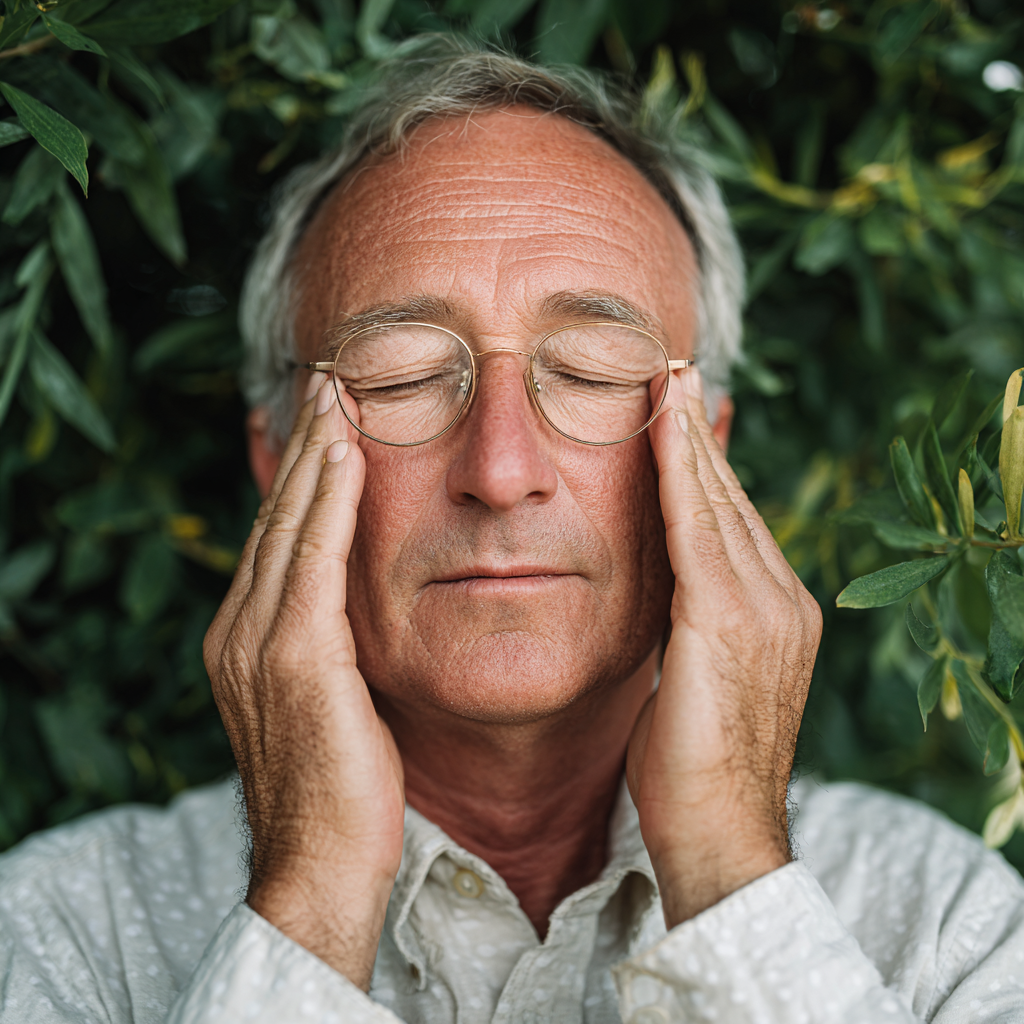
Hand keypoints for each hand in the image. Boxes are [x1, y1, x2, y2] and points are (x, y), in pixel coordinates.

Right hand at [203, 377, 404, 988]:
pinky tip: (345, 454)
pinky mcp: (294, 659)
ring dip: (314, 455)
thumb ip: (330, 644)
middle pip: (276, 517)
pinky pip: (313, 559)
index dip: (299, 476)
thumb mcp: (332, 700)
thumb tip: (357, 607)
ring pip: (289, 525)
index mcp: (247, 640)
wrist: (322, 866)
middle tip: (329, 383)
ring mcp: (258, 643)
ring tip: (337, 396)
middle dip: (303, 447)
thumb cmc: (342, 789)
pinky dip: (327, 501)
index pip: (276, 538)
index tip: (326, 424)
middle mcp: (239, 631)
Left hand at [627, 368, 821, 927]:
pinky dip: (680, 474)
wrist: (718, 834)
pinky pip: (697, 529)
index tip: (678, 410)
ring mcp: (763, 609)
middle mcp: (781, 600)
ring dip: (686, 436)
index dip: (704, 462)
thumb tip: (665, 583)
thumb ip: (687, 618)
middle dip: (695, 432)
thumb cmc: (692, 765)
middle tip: (671, 368)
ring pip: (717, 501)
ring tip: (664, 377)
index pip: (732, 519)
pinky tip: (659, 426)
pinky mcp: (727, 622)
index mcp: (776, 613)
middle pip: (729, 497)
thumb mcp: (691, 674)